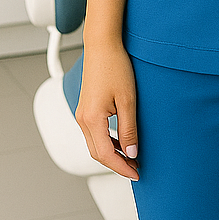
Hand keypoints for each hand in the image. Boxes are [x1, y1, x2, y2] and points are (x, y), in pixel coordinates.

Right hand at [76, 40, 139, 181]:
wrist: (102, 46)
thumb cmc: (115, 67)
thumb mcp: (128, 101)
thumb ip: (129, 130)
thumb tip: (131, 153)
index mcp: (91, 119)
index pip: (105, 155)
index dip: (121, 168)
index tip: (136, 173)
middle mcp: (82, 118)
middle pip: (97, 153)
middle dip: (116, 165)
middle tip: (136, 169)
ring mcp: (82, 114)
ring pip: (95, 144)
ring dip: (112, 154)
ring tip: (132, 158)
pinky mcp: (86, 109)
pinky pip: (94, 133)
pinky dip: (108, 142)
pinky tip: (123, 142)